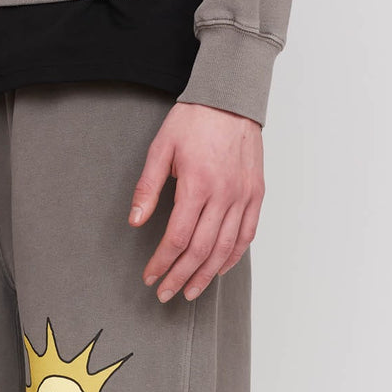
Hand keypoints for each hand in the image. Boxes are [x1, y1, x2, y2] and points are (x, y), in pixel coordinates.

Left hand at [129, 104, 264, 301]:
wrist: (231, 98)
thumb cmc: (194, 120)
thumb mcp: (160, 149)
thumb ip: (147, 188)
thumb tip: (135, 221)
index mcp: (198, 184)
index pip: (177, 237)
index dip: (162, 262)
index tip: (149, 276)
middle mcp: (224, 195)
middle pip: (201, 250)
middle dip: (180, 277)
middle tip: (165, 294)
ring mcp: (243, 196)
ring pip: (225, 249)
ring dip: (206, 275)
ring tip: (190, 292)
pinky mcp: (256, 194)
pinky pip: (247, 235)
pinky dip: (233, 257)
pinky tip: (218, 270)